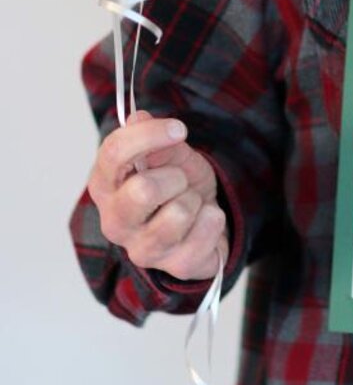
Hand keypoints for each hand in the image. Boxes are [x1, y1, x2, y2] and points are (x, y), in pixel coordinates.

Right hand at [87, 109, 227, 280]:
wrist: (203, 220)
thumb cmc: (177, 184)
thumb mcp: (168, 152)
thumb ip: (150, 135)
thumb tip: (138, 117)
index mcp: (106, 185)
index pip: (113, 154)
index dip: (148, 135)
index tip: (178, 130)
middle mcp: (115, 221)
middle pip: (143, 191)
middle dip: (175, 176)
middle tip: (179, 181)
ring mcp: (142, 249)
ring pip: (178, 213)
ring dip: (194, 198)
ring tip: (190, 202)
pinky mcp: (174, 267)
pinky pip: (205, 230)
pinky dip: (213, 217)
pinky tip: (204, 220)